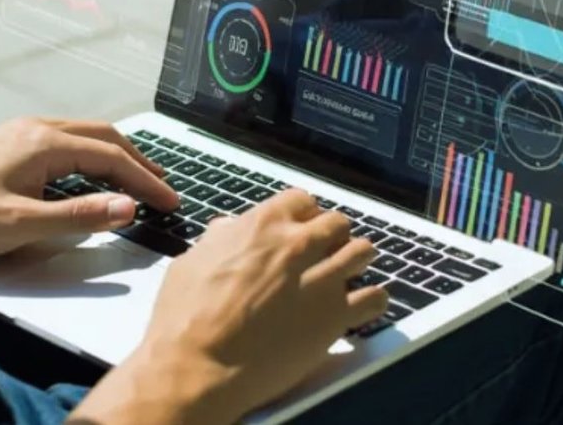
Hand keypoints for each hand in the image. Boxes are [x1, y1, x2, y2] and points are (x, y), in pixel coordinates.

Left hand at [0, 117, 180, 258]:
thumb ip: (78, 216)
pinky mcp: (8, 143)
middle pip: (104, 137)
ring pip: (84, 135)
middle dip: (138, 162)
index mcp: (45, 144)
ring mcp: (21, 132)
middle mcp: (36, 129)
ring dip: (116, 155)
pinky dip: (91, 154)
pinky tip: (89, 174)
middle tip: (163, 188)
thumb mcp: (21, 224)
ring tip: (136, 179)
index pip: (113, 157)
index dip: (146, 181)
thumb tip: (127, 206)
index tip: (169, 201)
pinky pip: (65, 140)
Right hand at [114, 190, 386, 421]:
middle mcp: (296, 245)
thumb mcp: (193, 260)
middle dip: (333, 235)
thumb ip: (219, 241)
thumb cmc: (187, 315)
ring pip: (362, 252)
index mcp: (261, 226)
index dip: (304, 215)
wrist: (200, 361)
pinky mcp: (336, 316)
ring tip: (350, 271)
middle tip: (327, 251)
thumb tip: (227, 229)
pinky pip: (375, 298)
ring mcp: (321, 279)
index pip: (301, 201)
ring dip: (356, 259)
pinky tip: (365, 304)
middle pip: (336, 223)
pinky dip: (373, 299)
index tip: (303, 227)